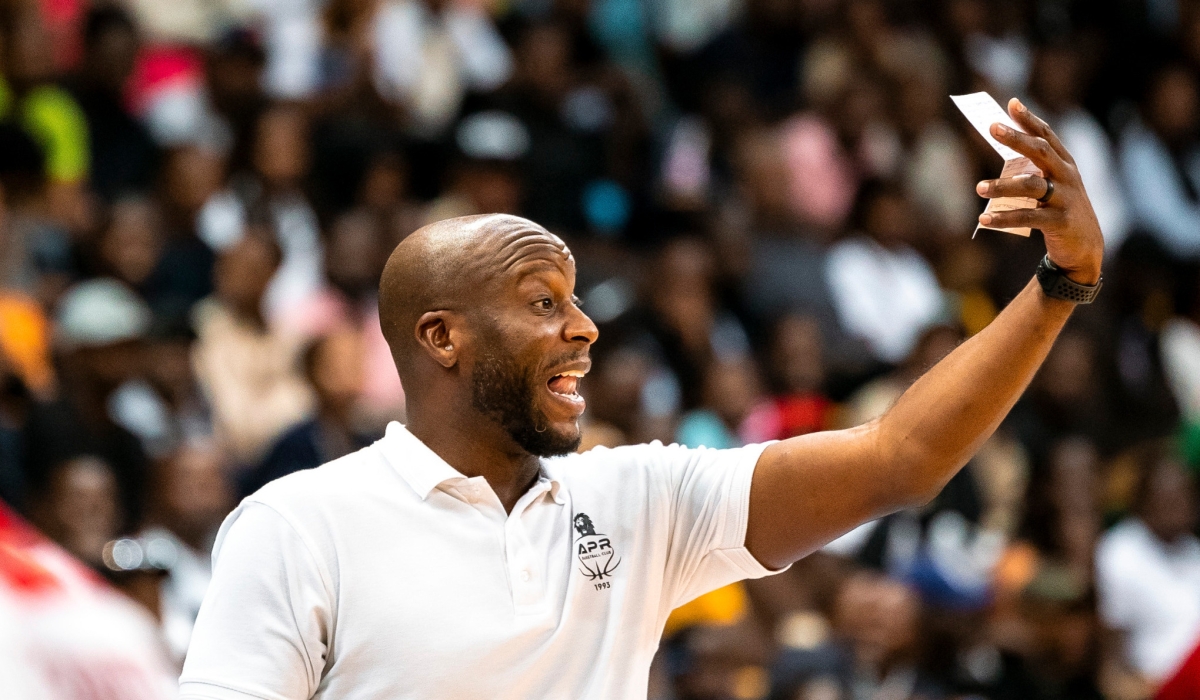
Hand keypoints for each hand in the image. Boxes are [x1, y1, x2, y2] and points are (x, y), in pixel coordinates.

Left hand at [975, 99, 1104, 284]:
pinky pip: (1027, 217)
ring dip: (1002, 186)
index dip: (1030, 120)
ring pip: (1031, 186)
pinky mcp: (1060, 221)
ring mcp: (1065, 198)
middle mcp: (1066, 176)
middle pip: (1040, 151)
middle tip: (992, 128)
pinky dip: (1004, 218)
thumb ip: (1031, 170)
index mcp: (1064, 164)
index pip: (1046, 136)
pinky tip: (984, 220)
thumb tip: (1001, 151)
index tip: (1012, 104)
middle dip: (1016, 138)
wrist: (1084, 246)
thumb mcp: (1050, 186)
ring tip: (979, 188)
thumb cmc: (1059, 210)